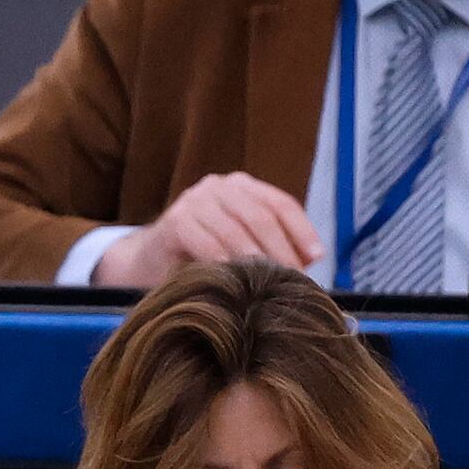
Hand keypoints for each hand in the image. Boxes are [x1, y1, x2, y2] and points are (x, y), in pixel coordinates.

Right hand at [101, 169, 324, 291]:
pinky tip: (235, 277)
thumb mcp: (245, 243)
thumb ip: (275, 244)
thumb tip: (311, 258)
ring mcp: (193, 201)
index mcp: (242, 187)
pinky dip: (224, 261)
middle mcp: (218, 186)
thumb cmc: (207, 254)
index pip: (279, 203)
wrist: (153, 260)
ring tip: (268, 282)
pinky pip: (206, 242)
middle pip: (260, 215)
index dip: (301, 229)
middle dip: (280, 250)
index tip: (316, 257)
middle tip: (293, 279)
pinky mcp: (174, 221)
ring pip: (235, 229)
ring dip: (255, 259)